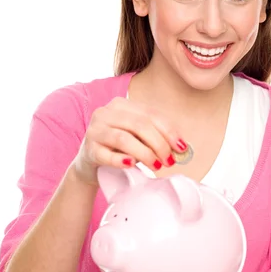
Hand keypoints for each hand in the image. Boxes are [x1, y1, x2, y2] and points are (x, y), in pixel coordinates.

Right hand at [72, 97, 187, 185]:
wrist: (90, 166)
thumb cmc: (119, 149)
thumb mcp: (137, 138)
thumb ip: (156, 137)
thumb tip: (182, 147)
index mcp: (121, 105)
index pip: (150, 114)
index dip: (169, 131)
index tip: (182, 147)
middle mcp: (105, 113)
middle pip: (139, 125)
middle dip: (159, 144)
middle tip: (169, 161)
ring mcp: (94, 130)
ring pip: (124, 138)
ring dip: (145, 154)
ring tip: (156, 166)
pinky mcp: (88, 150)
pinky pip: (106, 155)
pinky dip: (121, 160)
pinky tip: (131, 165)